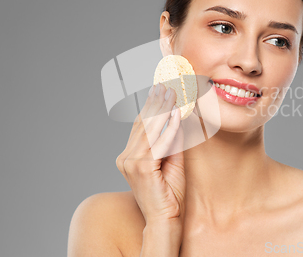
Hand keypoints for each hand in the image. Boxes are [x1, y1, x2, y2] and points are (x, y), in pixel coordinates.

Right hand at [116, 83, 185, 228]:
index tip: (158, 89)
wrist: (166, 219)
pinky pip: (159, 142)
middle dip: (156, 102)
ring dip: (163, 109)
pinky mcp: (141, 168)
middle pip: (143, 124)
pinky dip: (169, 127)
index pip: (140, 126)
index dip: (149, 106)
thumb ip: (171, 142)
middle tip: (166, 84)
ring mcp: (131, 163)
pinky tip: (176, 114)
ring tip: (172, 92)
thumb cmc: (169, 194)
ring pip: (149, 129)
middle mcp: (126, 158)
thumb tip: (176, 118)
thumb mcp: (171, 161)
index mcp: (129, 157)